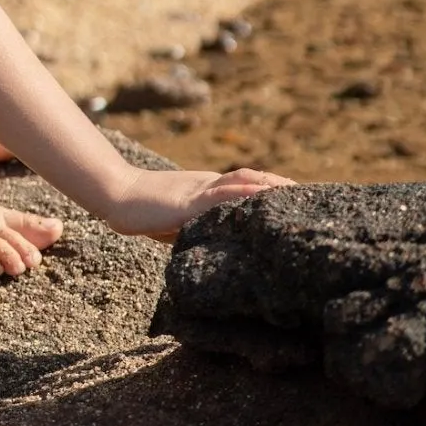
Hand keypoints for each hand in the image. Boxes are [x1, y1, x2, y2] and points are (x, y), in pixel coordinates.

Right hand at [103, 164, 293, 241]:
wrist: (116, 196)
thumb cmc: (145, 214)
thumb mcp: (180, 222)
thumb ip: (201, 227)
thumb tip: (224, 246)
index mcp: (207, 192)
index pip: (246, 185)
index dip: (271, 188)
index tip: (296, 197)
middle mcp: (207, 186)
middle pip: (251, 179)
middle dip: (279, 186)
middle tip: (308, 195)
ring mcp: (198, 191)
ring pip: (240, 182)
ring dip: (269, 186)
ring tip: (294, 192)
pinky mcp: (187, 202)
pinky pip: (219, 196)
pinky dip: (242, 193)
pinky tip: (261, 195)